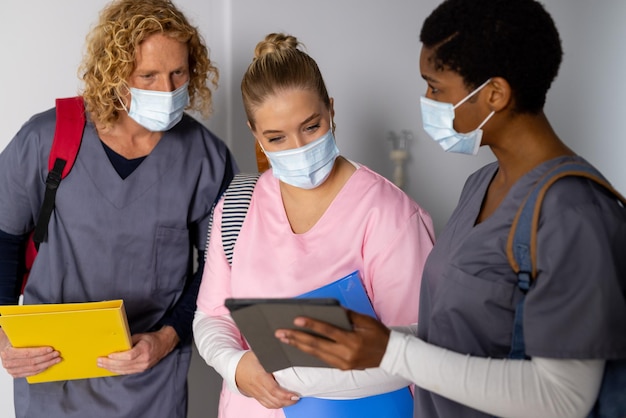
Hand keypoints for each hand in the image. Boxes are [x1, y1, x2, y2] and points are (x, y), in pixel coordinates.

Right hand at [0, 327, 60, 377]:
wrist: (3, 348)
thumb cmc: (10, 341)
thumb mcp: (15, 337)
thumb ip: (25, 337)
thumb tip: (41, 331)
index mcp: (8, 353)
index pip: (27, 353)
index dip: (40, 352)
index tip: (50, 349)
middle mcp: (9, 363)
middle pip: (32, 362)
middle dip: (47, 358)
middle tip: (56, 353)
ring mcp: (12, 370)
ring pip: (33, 369)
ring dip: (47, 364)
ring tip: (56, 359)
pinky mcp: (16, 374)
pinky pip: (32, 373)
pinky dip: (42, 369)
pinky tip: (49, 365)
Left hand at [97, 325, 178, 374]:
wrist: (163, 345)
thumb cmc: (151, 339)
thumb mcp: (141, 336)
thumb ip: (129, 341)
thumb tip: (116, 345)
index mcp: (145, 349)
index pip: (130, 355)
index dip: (118, 357)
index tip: (108, 355)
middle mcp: (144, 360)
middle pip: (124, 364)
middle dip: (110, 363)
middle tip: (99, 361)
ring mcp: (143, 366)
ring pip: (124, 370)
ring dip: (111, 368)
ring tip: (102, 365)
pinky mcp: (141, 370)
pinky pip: (127, 372)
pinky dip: (117, 370)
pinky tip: (110, 368)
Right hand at [235, 351, 299, 408]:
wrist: (233, 367)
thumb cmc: (246, 359)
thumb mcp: (259, 355)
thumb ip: (271, 357)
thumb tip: (284, 354)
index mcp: (259, 377)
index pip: (274, 390)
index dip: (285, 395)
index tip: (295, 395)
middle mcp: (258, 388)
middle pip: (274, 400)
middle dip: (287, 402)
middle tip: (297, 398)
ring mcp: (256, 393)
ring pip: (271, 404)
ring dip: (283, 404)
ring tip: (292, 400)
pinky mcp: (255, 396)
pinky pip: (266, 404)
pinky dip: (275, 405)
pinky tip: (282, 402)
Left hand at [275, 309, 390, 369]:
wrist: (391, 354)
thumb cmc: (379, 334)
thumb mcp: (366, 321)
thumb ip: (348, 315)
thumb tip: (330, 310)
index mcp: (353, 340)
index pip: (328, 331)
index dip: (311, 325)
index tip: (296, 319)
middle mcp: (346, 354)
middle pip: (317, 345)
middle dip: (296, 338)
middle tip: (280, 333)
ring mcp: (343, 363)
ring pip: (316, 354)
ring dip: (298, 346)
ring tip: (285, 339)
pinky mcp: (342, 367)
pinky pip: (322, 359)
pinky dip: (309, 352)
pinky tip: (299, 346)